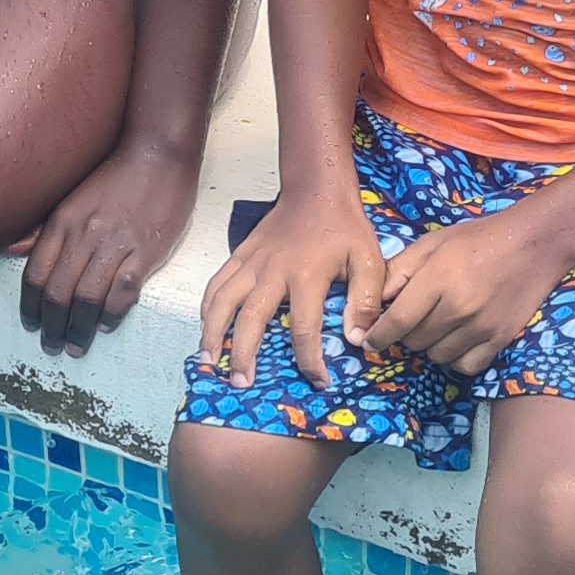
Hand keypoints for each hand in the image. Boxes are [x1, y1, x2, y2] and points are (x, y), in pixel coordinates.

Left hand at [10, 139, 198, 358]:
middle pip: (58, 293)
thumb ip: (42, 228)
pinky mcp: (145, 253)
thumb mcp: (70, 198)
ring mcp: (115, 245)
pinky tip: (107, 326)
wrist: (158, 154)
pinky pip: (123, 293)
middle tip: (50, 346)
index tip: (30, 324)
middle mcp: (84, 236)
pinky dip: (112, 315)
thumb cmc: (115, 176)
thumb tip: (10, 250)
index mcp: (62, 222)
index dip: (30, 305)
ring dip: (80, 329)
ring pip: (88, 299)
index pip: (35, 274)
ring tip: (76, 347)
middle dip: (51, 326)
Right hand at [196, 188, 389, 393]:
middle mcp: (273, 271)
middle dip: (243, 354)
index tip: (317, 381)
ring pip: (223, 301)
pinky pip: (216, 283)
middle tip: (241, 383)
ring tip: (209, 361)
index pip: (304, 328)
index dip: (309, 360)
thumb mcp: (368, 261)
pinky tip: (206, 326)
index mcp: (307, 275)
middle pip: (251, 319)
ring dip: (213, 333)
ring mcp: (251, 263)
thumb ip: (365, 300)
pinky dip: (207, 307)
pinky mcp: (240, 255)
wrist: (316, 190)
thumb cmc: (345, 228)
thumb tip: (357, 340)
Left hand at [361, 212, 566, 379]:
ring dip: (429, 347)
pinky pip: (467, 366)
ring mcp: (483, 326)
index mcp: (438, 279)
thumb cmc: (478, 239)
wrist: (535, 243)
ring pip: (438, 356)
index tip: (367, 342)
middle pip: (416, 341)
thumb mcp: (432, 243)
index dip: (378, 336)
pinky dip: (455, 359)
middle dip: (404, 335)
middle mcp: (459, 307)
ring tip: (436, 327)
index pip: (398, 321)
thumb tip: (376, 299)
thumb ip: (400, 269)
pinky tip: (455, 342)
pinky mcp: (502, 339)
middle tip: (410, 321)